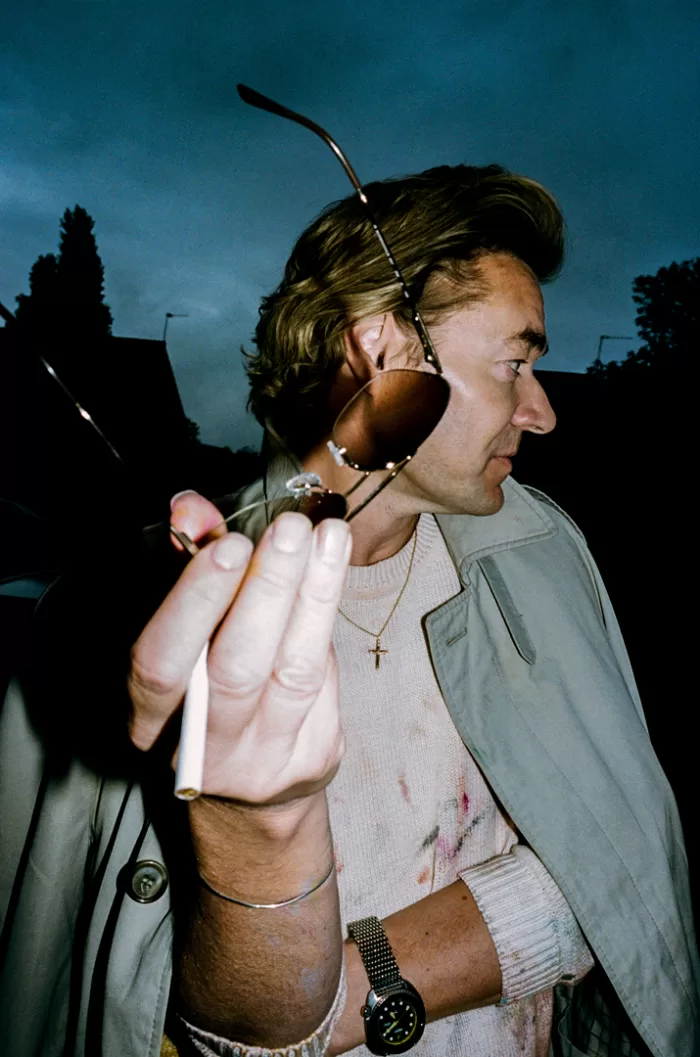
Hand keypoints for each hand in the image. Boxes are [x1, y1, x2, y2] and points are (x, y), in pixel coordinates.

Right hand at [128, 492, 351, 804]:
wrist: (249, 781)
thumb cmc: (208, 688)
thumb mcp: (186, 633)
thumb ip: (187, 568)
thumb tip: (192, 507)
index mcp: (150, 717)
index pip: (164, 661)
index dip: (196, 602)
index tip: (230, 545)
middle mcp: (201, 751)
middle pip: (238, 669)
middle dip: (269, 589)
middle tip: (291, 530)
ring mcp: (262, 761)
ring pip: (295, 672)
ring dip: (316, 594)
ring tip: (328, 537)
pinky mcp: (312, 757)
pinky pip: (327, 682)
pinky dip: (328, 620)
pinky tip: (334, 572)